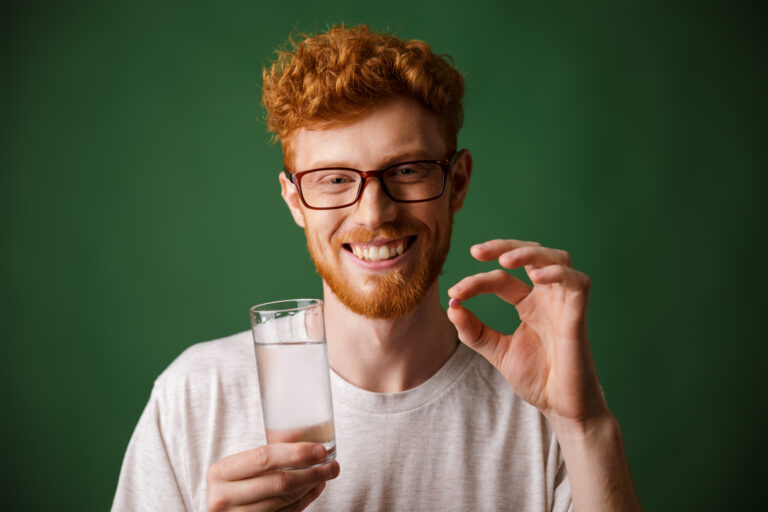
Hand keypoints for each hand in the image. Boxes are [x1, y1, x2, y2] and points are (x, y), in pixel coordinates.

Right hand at [206, 443, 339, 510]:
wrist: (216, 510)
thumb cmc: (231, 482)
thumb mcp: (237, 465)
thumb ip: (265, 455)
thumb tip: (309, 441)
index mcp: (220, 472)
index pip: (264, 458)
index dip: (296, 454)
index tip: (320, 450)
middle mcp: (224, 498)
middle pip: (279, 483)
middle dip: (312, 473)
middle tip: (332, 466)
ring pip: (285, 500)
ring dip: (310, 486)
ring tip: (325, 474)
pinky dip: (304, 500)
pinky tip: (315, 487)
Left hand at [447, 239, 607, 425]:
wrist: (562, 408)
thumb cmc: (538, 379)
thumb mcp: (497, 351)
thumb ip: (474, 331)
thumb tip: (451, 306)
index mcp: (529, 303)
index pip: (501, 279)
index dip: (477, 282)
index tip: (454, 293)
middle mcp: (548, 297)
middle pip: (531, 255)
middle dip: (504, 247)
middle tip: (476, 251)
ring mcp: (565, 303)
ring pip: (557, 258)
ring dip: (530, 253)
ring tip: (504, 259)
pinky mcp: (579, 315)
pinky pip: (577, 282)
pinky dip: (558, 273)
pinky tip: (536, 276)